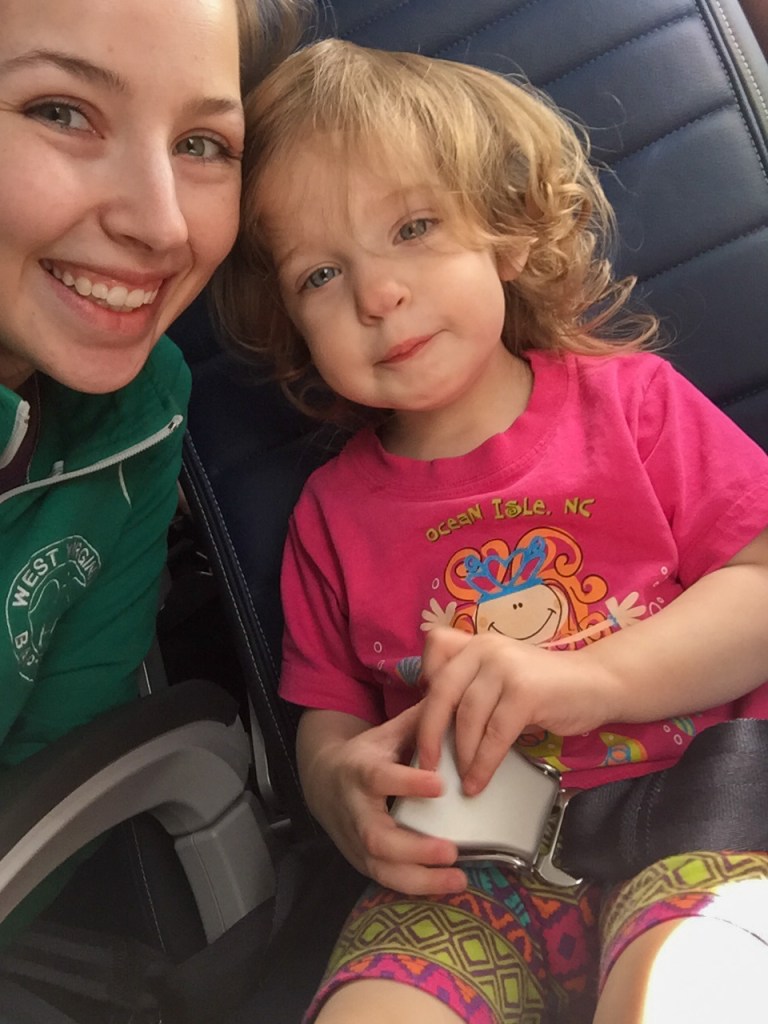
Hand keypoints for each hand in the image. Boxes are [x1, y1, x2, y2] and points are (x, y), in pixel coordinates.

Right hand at [298, 705, 466, 894]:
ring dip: (419, 880)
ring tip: (458, 879)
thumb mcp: (386, 733)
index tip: (440, 784)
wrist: (323, 781)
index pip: (380, 778)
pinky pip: (386, 881)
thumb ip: (419, 721)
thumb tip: (454, 697)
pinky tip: (446, 886)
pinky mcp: (361, 861)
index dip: (407, 782)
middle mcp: (355, 810)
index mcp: (360, 770)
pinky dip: (415, 888)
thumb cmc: (366, 755)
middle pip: (377, 837)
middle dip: (414, 849)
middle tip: (451, 850)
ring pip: (381, 868)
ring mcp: (355, 840)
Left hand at [418, 627, 607, 793]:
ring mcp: (506, 667)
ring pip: (467, 717)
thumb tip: (434, 729)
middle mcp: (487, 648)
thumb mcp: (503, 678)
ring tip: (461, 779)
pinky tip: (479, 782)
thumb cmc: (547, 688)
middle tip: (426, 764)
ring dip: (461, 755)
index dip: (425, 682)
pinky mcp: (525, 692)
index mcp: (478, 643)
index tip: (430, 716)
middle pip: (442, 690)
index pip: (435, 650)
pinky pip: (494, 735)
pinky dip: (483, 763)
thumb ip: (472, 689)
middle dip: (429, 732)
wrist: (600, 683)